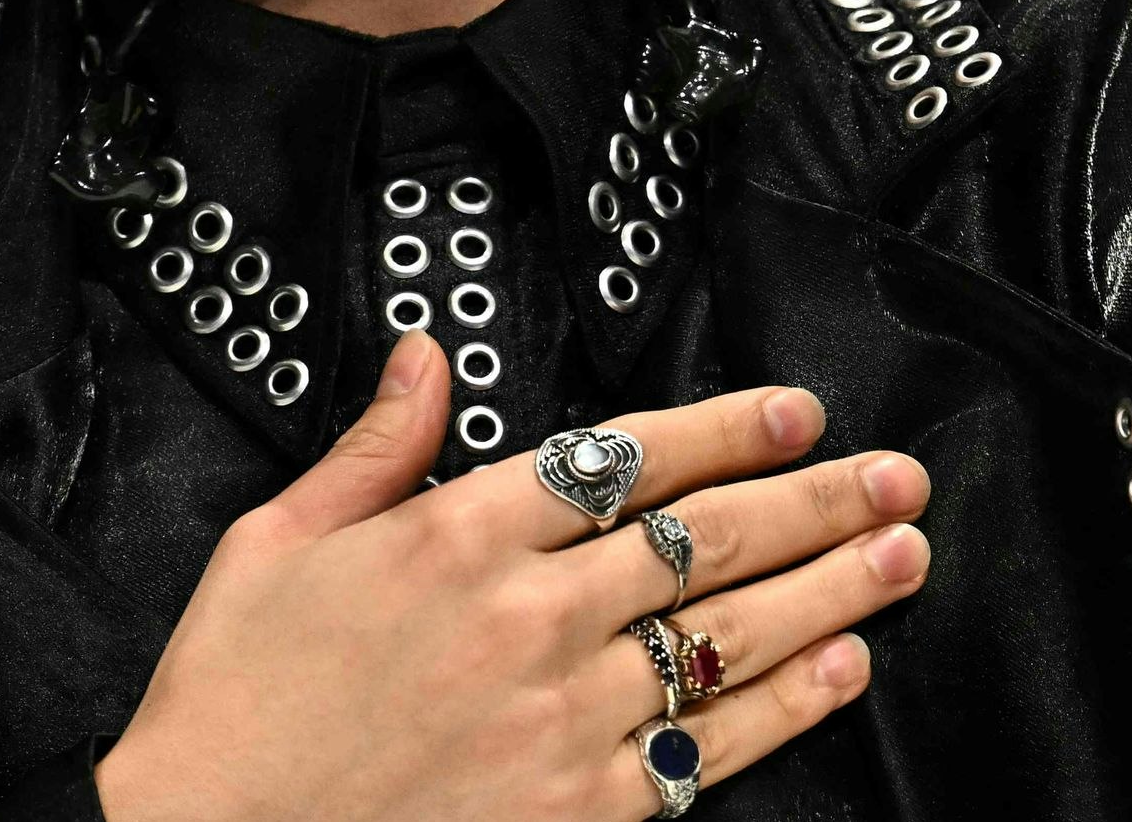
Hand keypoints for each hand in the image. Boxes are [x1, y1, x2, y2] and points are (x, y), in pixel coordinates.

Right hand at [97, 334, 926, 821]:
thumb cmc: (227, 707)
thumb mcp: (273, 546)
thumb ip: (372, 450)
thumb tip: (422, 356)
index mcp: (453, 539)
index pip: (623, 460)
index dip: (724, 430)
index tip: (796, 411)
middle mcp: (526, 619)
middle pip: (706, 540)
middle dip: (819, 499)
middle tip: (900, 474)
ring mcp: (561, 721)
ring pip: (728, 637)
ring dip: (833, 589)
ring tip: (904, 552)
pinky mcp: (577, 813)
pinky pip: (709, 751)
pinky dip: (787, 705)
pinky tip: (844, 667)